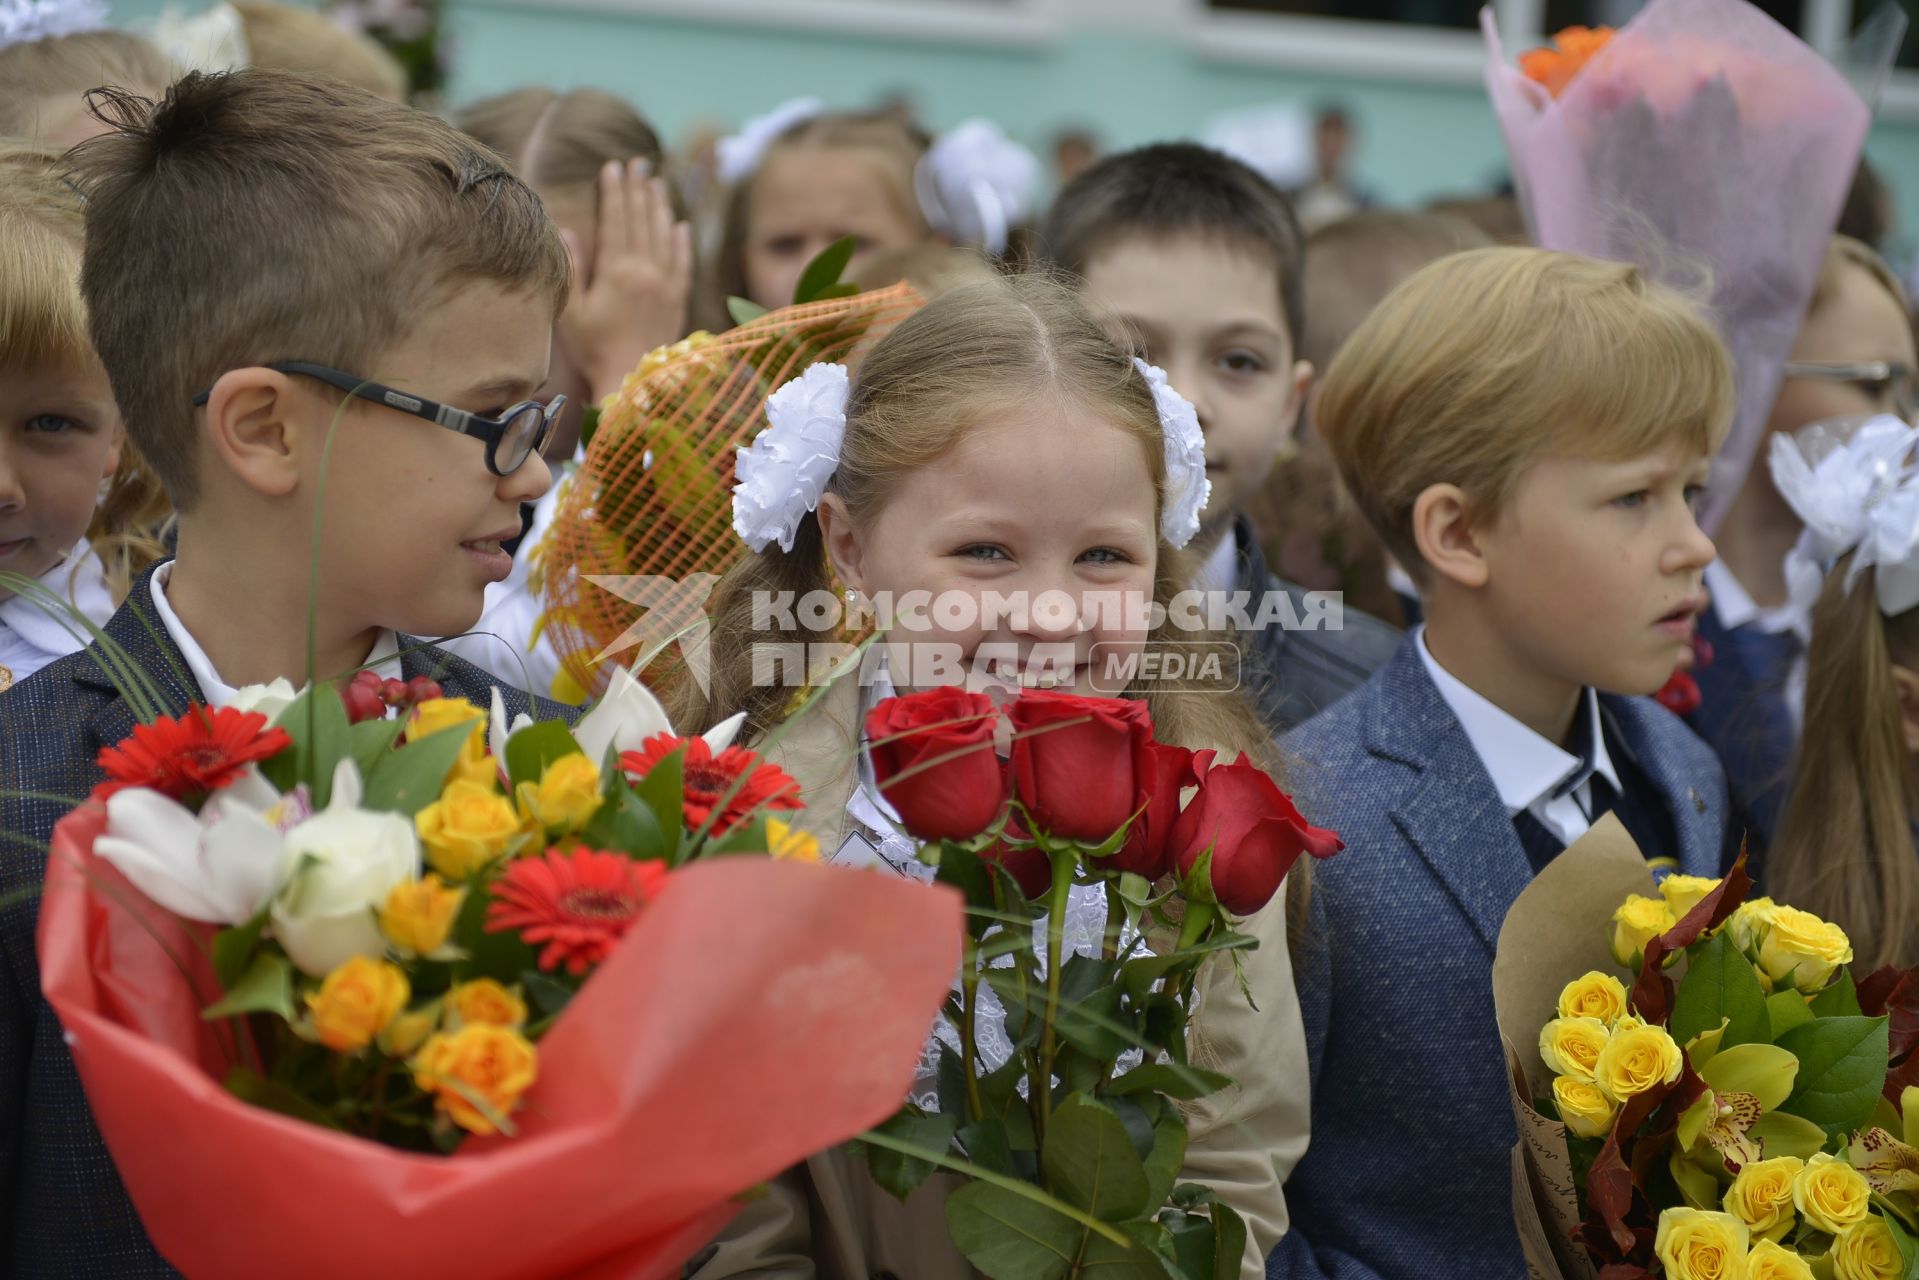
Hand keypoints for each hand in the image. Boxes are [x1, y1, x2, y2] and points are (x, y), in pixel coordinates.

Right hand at [560, 158, 692, 401]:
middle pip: (642, 221)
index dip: (614, 192)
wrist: (631, 382)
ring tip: (657, 183)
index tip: (613, 167)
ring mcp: (666, 286)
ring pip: (665, 236)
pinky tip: (680, 226)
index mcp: (618, 271)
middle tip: (637, 163)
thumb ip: (570, 269)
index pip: (617, 220)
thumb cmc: (594, 349)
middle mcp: (647, 272)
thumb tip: (567, 230)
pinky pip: (683, 264)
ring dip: (660, 207)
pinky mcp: (678, 301)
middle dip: (638, 189)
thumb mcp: (571, 311)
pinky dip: (682, 242)